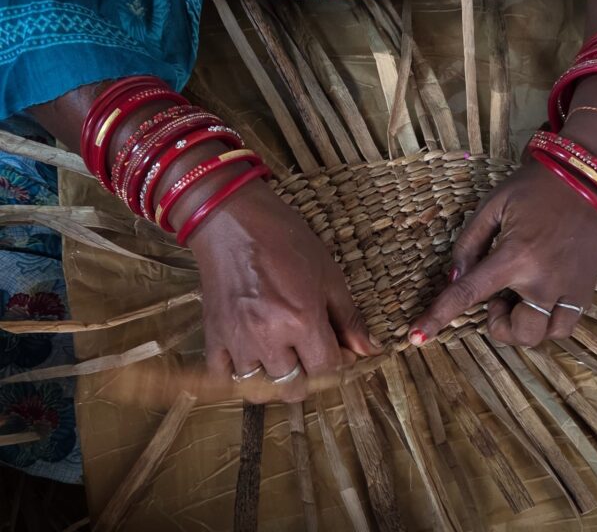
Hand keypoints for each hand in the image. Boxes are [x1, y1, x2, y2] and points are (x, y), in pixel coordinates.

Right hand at [188, 178, 381, 401]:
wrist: (231, 219)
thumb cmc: (286, 240)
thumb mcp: (328, 274)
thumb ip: (348, 318)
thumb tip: (370, 350)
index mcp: (302, 320)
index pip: (327, 370)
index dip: (340, 364)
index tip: (340, 349)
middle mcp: (269, 337)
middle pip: (294, 388)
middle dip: (310, 377)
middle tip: (311, 353)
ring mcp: (237, 340)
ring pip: (260, 389)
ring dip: (276, 378)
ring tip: (282, 354)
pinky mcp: (212, 336)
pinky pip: (225, 378)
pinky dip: (240, 376)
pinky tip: (252, 357)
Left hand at [408, 160, 596, 346]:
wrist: (583, 178)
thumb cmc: (531, 190)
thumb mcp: (490, 208)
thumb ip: (468, 245)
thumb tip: (454, 278)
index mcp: (515, 256)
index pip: (467, 295)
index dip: (438, 318)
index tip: (416, 337)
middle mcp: (545, 279)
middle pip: (518, 333)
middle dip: (499, 324)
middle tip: (500, 295)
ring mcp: (571, 288)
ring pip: (543, 336)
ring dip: (525, 326)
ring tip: (522, 297)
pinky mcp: (587, 289)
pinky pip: (565, 326)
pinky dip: (548, 322)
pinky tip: (540, 298)